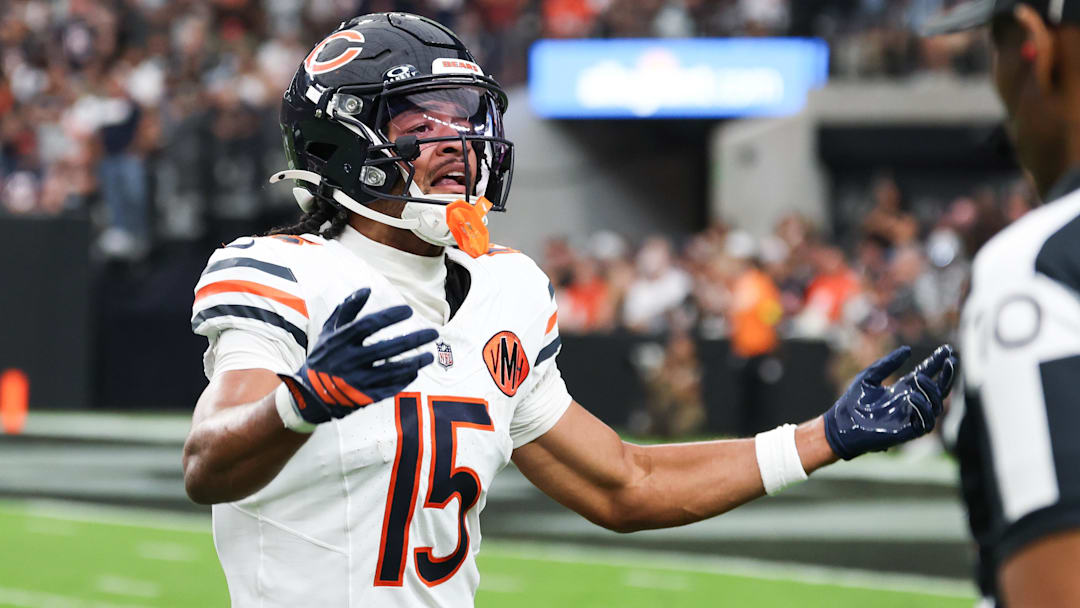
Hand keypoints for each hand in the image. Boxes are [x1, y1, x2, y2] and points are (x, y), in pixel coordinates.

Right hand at [278, 288, 437, 424]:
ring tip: (430, 355)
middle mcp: (349, 361)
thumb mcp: (328, 331)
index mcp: (340, 341)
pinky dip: (404, 380)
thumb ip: (346, 309)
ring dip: (414, 363)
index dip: (390, 316)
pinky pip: (389, 388)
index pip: (368, 325)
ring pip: (392, 371)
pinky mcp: (363, 397)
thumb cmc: (322, 357)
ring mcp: (357, 381)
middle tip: (434, 333)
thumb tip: (366, 289)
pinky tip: (415, 372)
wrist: (309, 395)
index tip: (409, 310)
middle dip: (413, 340)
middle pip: (387, 349)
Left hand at [823, 344, 957, 459]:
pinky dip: (923, 409)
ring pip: (936, 406)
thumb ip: (887, 363)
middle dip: (947, 376)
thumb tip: (907, 349)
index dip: (937, 363)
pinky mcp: (907, 431)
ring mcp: (910, 417)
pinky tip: (912, 396)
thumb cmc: (851, 402)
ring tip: (919, 378)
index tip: (947, 349)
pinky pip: (926, 423)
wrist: (839, 426)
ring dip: (932, 391)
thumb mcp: (869, 377)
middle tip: (950, 361)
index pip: (926, 374)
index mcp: (903, 389)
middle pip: (938, 390)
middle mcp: (910, 403)